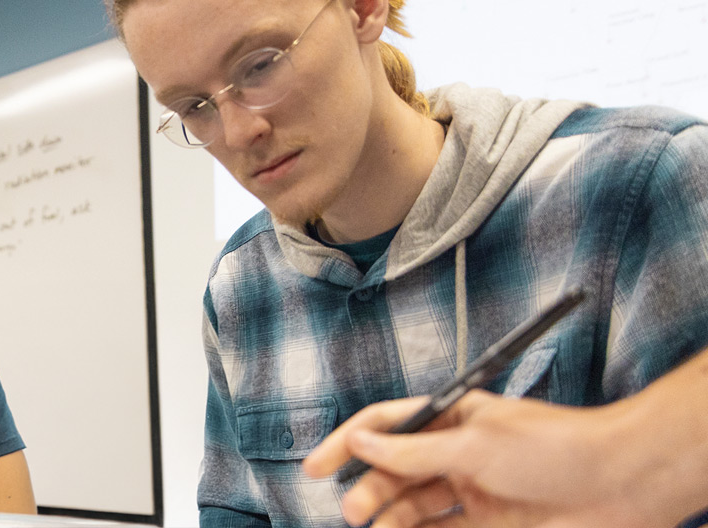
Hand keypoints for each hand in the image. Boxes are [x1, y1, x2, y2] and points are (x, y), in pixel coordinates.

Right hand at [304, 390, 687, 527]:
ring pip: (414, 507)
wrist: (621, 483)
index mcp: (454, 418)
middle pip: (395, 472)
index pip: (387, 425)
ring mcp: (474, 490)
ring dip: (390, 519)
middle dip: (369, 491)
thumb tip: (362, 444)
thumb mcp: (474, 442)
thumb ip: (413, 451)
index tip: (315, 467)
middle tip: (352, 513)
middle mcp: (459, 453)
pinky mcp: (490, 525)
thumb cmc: (558, 447)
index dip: (348, 444)